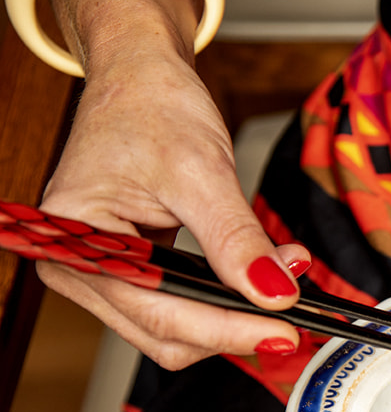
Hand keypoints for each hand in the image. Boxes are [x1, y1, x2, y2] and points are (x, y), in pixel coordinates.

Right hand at [37, 0, 309, 368]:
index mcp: (75, 239)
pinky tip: (259, 277)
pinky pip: (181, 305)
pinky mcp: (133, 270)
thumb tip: (273, 293)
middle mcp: (79, 265)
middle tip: (294, 315)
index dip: (226, 329)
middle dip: (233, 326)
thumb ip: (235, 239)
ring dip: (233, 314)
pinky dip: (223, 299)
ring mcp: (104, 272)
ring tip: (282, 281)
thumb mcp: (201, 170)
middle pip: (165, 333)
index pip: (158, 310)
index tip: (282, 331)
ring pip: (175, 328)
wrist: (143, 78)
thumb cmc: (153, 106)